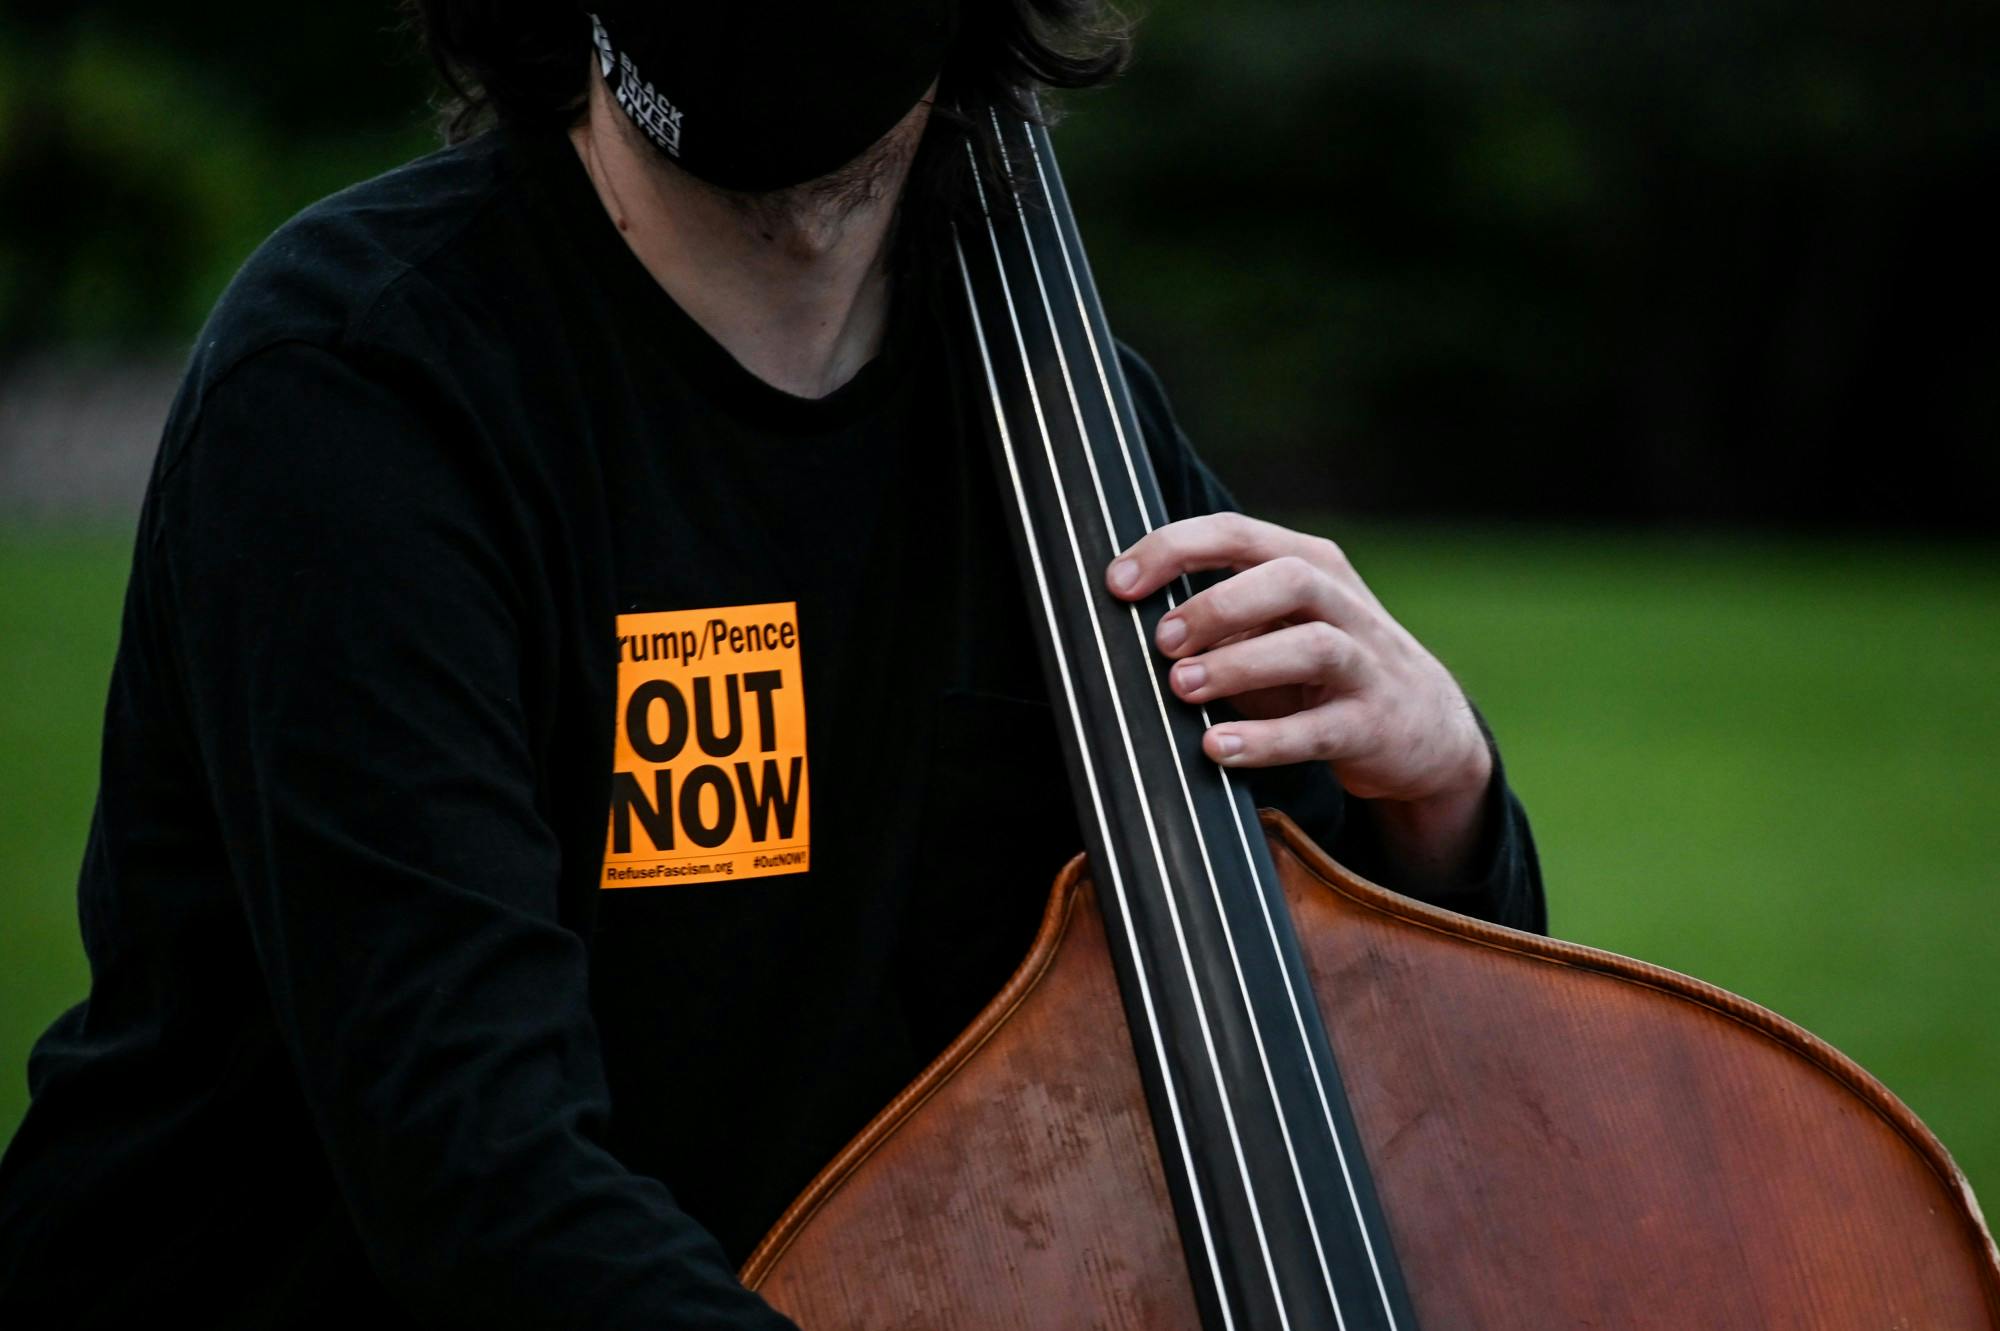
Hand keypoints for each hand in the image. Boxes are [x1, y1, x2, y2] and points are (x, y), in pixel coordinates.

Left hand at [1105, 513, 1493, 887]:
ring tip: (1182, 687)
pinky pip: (1320, 729)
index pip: (1238, 535)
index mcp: (1309, 564)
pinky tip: (1218, 748)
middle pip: (1287, 577)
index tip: (1118, 581)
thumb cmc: (1322, 672)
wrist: (1425, 729)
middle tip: (1161, 639)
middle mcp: (1343, 604)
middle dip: (1217, 604)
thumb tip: (1124, 621)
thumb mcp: (1275, 628)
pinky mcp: (1374, 725)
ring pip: (1311, 645)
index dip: (1174, 549)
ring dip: (1239, 665)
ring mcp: (1366, 664)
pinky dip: (1266, 740)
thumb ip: (1217, 618)